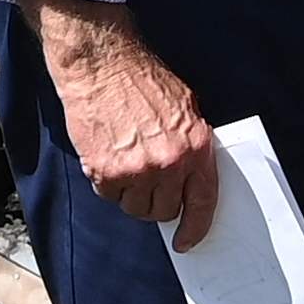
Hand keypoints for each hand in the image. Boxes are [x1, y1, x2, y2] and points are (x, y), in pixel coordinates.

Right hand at [24, 0, 220, 248]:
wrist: (101, 63)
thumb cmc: (140, 79)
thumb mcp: (185, 106)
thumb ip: (192, 144)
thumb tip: (192, 178)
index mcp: (195, 146)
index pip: (203, 201)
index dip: (195, 227)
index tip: (186, 240)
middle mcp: (170, 162)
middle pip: (164, 210)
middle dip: (156, 201)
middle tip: (145, 180)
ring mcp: (137, 169)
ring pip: (135, 207)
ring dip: (130, 193)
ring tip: (124, 162)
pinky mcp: (106, 171)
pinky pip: (109, 195)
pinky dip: (106, 182)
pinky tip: (106, 155)